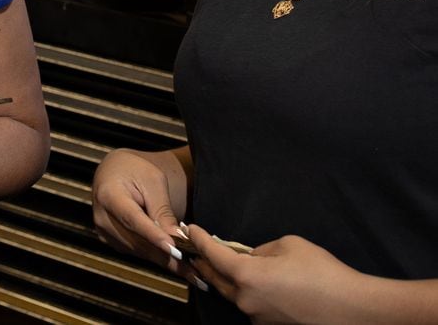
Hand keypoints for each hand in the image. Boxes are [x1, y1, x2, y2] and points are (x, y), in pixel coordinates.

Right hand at [92, 148, 189, 270]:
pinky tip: (180, 264)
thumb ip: (162, 209)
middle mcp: (102, 217)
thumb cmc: (135, 171)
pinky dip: (160, 258)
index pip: (133, 219)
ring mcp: (105, 232)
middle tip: (196, 266)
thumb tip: (176, 237)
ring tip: (194, 271)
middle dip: (168, 254)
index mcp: (109, 194)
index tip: (173, 248)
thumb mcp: (153, 181)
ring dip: (167, 261)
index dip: (153, 235)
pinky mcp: (113, 241)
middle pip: (138, 240)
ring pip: (141, 251)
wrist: (115, 172)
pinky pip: (139, 253)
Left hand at [188, 226, 357, 323]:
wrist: (354, 310)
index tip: (190, 230)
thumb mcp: (288, 245)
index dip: (199, 240)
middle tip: (197, 249)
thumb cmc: (323, 272)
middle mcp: (245, 301)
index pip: (212, 255)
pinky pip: (251, 306)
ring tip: (226, 264)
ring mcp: (256, 318)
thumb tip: (251, 256)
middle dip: (205, 262)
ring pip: (233, 294)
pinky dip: (248, 293)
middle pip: (215, 279)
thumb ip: (261, 249)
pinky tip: (259, 285)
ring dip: (228, 279)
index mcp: (245, 276)